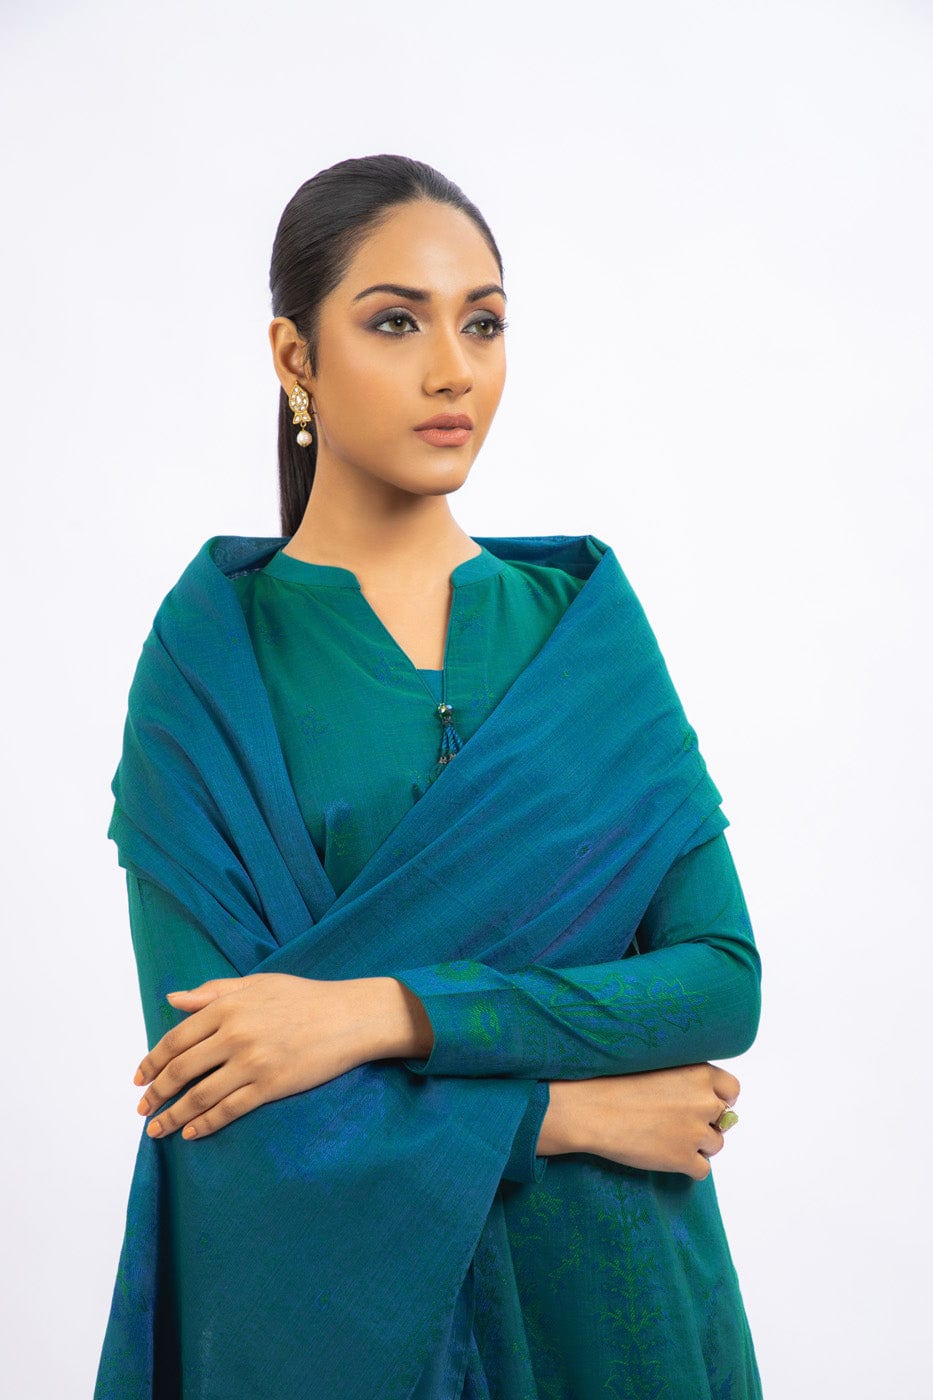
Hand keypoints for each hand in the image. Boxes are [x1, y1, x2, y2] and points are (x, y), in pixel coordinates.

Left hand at [132, 972, 375, 1140]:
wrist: (350, 1017)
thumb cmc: (304, 997)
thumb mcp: (257, 984)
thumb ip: (213, 992)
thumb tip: (173, 999)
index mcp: (227, 1006)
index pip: (175, 1039)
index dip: (152, 1062)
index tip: (140, 1078)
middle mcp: (234, 1034)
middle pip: (181, 1070)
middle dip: (156, 1094)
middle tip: (143, 1108)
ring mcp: (252, 1062)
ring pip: (199, 1096)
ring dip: (173, 1116)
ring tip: (157, 1129)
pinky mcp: (270, 1086)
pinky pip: (228, 1110)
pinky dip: (204, 1124)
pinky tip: (191, 1132)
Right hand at [541, 1063, 740, 1180]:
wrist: (591, 1109)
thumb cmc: (616, 1082)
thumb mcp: (658, 1065)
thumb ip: (686, 1078)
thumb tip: (708, 1098)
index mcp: (700, 1073)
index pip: (732, 1090)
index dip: (719, 1098)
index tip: (703, 1104)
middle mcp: (704, 1102)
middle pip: (723, 1120)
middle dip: (706, 1122)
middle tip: (677, 1122)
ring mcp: (695, 1132)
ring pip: (715, 1145)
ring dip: (697, 1145)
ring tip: (667, 1138)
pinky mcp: (683, 1159)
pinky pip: (702, 1170)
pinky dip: (687, 1166)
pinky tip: (666, 1156)